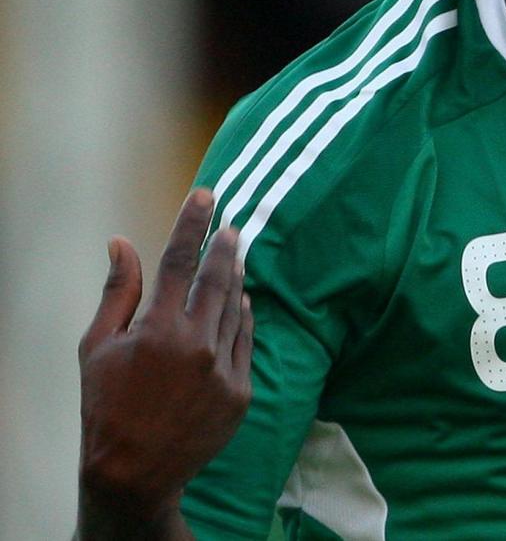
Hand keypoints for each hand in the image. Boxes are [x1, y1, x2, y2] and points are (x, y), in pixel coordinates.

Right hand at [77, 189, 252, 528]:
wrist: (135, 472)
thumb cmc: (106, 406)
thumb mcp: (97, 347)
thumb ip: (117, 291)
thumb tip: (121, 242)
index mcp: (158, 329)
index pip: (178, 260)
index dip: (193, 223)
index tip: (206, 194)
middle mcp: (196, 344)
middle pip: (218, 279)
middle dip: (225, 245)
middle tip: (231, 223)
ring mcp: (222, 369)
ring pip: (236, 308)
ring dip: (237, 278)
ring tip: (235, 256)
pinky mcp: (240, 392)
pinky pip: (246, 342)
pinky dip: (244, 317)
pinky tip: (241, 301)